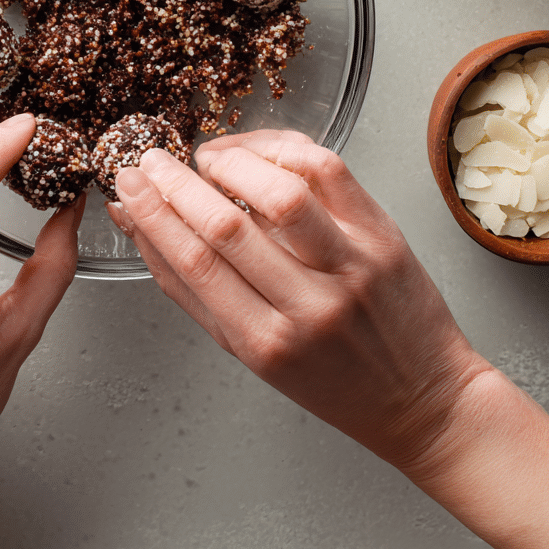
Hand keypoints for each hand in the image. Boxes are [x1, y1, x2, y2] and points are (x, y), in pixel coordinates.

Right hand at [108, 129, 488, 475]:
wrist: (421, 398)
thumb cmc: (333, 380)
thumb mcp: (250, 353)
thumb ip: (191, 290)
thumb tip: (139, 225)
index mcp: (266, 343)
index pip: (194, 264)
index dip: (152, 215)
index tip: (127, 185)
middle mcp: (309, 305)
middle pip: (225, 227)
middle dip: (175, 184)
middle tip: (150, 161)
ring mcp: (351, 266)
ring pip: (279, 193)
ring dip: (230, 162)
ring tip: (207, 158)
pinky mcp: (382, 234)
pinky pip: (329, 172)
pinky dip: (284, 150)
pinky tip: (260, 153)